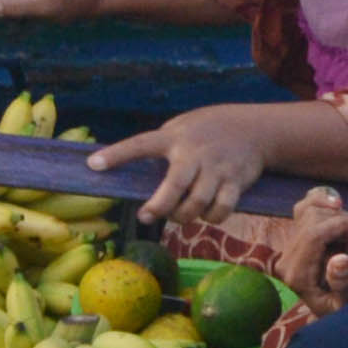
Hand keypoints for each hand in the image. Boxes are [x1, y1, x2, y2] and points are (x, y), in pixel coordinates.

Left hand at [81, 105, 275, 229]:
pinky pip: (223, 208)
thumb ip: (158, 147)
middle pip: (174, 184)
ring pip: (198, 201)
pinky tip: (206, 215)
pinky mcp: (237, 181)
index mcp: (173, 137)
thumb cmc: (204, 132)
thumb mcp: (179, 129)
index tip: (93, 165)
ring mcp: (217, 168)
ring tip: (176, 216)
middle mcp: (194, 152)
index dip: (117, 155)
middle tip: (145, 216)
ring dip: (183, 216)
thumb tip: (130, 171)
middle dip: (159, 206)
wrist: (253, 129)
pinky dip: (212, 218)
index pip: (140, 144)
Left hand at [266, 195, 347, 302]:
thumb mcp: (346, 306)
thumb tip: (340, 258)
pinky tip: (337, 203)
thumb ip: (342, 284)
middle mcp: (286, 260)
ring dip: (338, 216)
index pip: (313, 236)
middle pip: (312, 221)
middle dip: (342, 222)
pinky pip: (303, 210)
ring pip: (309, 212)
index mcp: (296, 275)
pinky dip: (320, 201)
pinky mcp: (296, 240)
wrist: (333, 313)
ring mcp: (289, 248)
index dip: (339, 224)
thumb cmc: (343, 311)